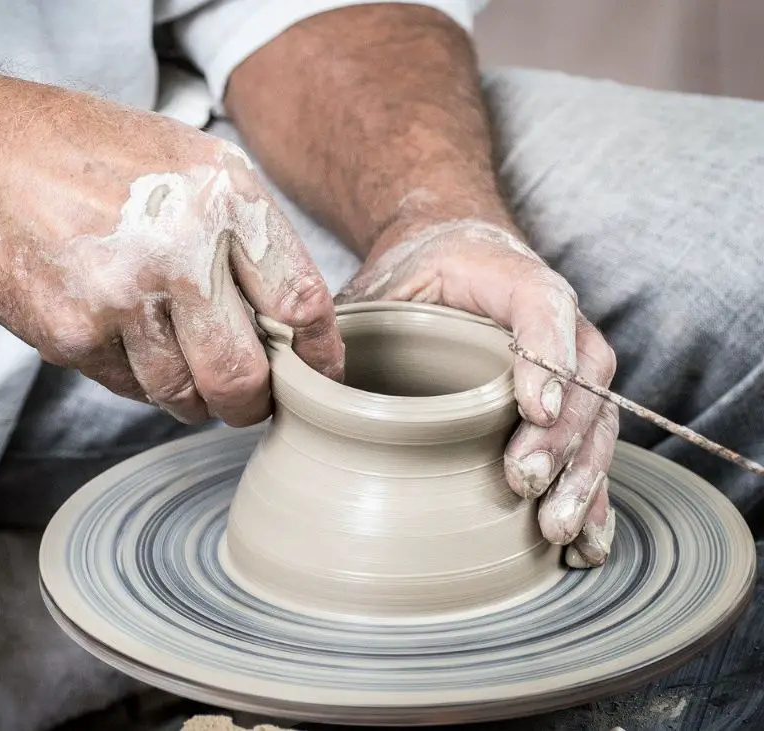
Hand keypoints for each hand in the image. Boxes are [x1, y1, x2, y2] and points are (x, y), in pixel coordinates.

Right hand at [0, 71, 343, 425]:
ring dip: (192, 397)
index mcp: (226, 198)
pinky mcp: (76, 334)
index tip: (320, 378)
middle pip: (246, 375)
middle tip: (249, 401)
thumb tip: (295, 320)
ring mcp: (124, 296)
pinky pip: (130, 388)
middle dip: (253, 404)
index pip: (301, 302)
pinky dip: (136, 377)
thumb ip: (249, 236)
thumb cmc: (98, 160)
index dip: (319, 355)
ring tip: (178, 361)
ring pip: (184, 395)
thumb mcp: (194, 164)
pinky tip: (121, 335)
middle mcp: (182, 248)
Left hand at [336, 219, 617, 567]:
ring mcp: (568, 363)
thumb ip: (347, 323)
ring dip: (582, 476)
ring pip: (597, 417)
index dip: (546, 354)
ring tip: (557, 529)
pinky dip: (593, 496)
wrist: (451, 259)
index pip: (542, 304)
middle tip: (524, 482)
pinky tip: (586, 543)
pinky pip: (592, 448)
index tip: (530, 408)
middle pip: (582, 374)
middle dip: (559, 435)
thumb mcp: (376, 286)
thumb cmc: (412, 278)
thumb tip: (298, 385)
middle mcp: (555, 319)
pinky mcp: (566, 405)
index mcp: (507, 276)